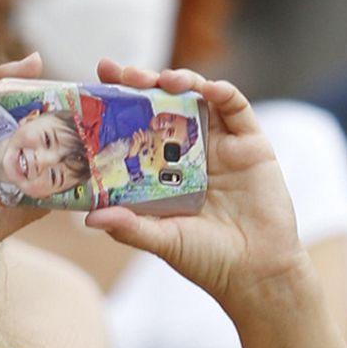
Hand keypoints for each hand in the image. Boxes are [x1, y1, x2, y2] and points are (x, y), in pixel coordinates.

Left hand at [81, 65, 305, 314]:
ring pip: (198, 97)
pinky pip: (237, 108)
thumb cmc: (207, 259)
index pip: (136, 125)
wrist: (257, 274)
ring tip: (164, 79)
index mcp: (163, 168)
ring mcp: (222, 144)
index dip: (117, 103)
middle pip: (164, 104)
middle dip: (143, 83)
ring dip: (181, 80)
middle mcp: (190, 150)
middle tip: (122, 73)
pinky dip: (223, 92)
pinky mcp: (252, 145)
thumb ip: (130, 227)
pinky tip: (208, 88)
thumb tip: (90, 217)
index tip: (96, 82)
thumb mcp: (162, 241)